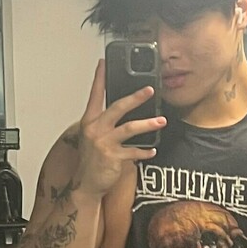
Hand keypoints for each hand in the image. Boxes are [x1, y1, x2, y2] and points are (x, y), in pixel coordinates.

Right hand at [74, 61, 166, 198]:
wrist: (85, 184)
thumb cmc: (91, 160)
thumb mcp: (93, 137)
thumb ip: (105, 122)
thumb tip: (124, 109)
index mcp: (89, 121)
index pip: (94, 95)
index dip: (99, 78)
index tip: (103, 63)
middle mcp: (95, 130)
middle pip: (117, 108)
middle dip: (135, 97)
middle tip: (149, 90)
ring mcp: (103, 144)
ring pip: (129, 128)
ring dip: (147, 124)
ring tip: (161, 121)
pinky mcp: (112, 157)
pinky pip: (133, 151)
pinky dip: (144, 151)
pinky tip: (153, 151)